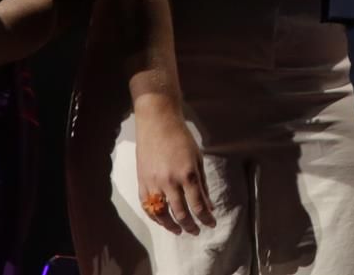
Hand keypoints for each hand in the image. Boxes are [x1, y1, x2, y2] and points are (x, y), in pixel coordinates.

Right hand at [133, 100, 216, 235]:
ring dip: (172, 226)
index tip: (211, 224)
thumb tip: (208, 205)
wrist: (157, 122)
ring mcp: (153, 183)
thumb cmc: (181, 137)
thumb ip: (202, 184)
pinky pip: (147, 206)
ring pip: (162, 214)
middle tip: (196, 231)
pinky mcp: (141, 182)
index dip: (206, 218)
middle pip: (181, 213)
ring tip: (179, 230)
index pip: (198, 205)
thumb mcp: (197, 158)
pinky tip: (162, 221)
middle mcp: (170, 182)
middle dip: (191, 226)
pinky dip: (155, 217)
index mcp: (187, 175)